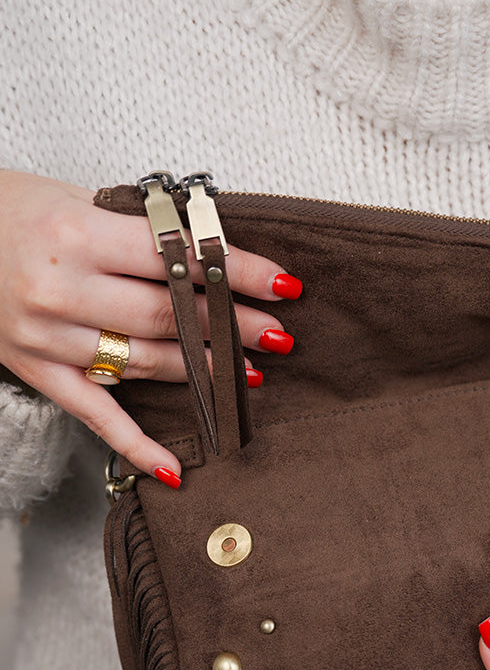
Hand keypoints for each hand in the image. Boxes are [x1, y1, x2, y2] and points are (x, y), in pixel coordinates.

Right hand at [0, 170, 301, 481]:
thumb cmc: (13, 210)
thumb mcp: (77, 201)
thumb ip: (141, 233)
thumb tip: (216, 258)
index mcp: (77, 234)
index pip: (177, 257)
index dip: (237, 272)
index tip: (283, 285)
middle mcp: (61, 288)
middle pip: (167, 315)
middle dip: (231, 326)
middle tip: (278, 335)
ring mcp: (47, 336)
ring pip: (143, 362)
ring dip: (202, 372)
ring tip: (250, 374)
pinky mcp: (38, 370)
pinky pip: (95, 415)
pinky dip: (136, 445)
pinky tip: (174, 469)